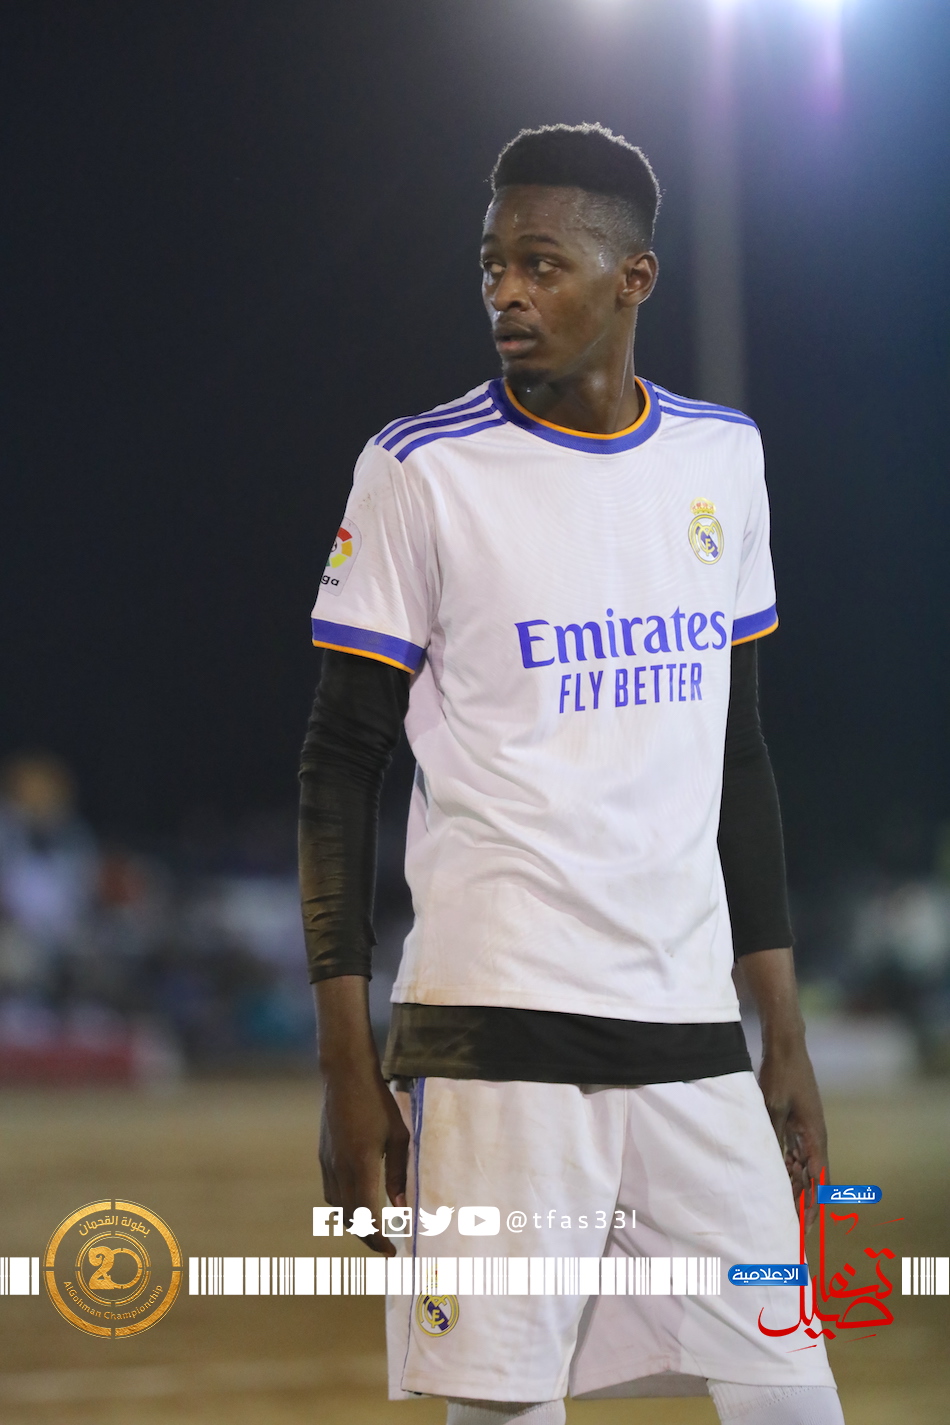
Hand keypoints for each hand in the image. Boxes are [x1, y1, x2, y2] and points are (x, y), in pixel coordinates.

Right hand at [319, 1064, 408, 1255]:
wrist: (345, 1076)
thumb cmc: (378, 1102)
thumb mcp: (399, 1137)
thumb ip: (399, 1173)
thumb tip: (402, 1207)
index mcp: (361, 1165)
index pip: (367, 1215)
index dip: (378, 1238)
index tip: (392, 1251)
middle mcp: (340, 1169)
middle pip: (350, 1217)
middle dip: (367, 1236)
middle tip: (385, 1245)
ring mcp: (327, 1163)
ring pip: (338, 1206)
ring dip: (354, 1221)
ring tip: (374, 1226)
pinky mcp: (323, 1156)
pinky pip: (331, 1191)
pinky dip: (345, 1204)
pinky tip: (358, 1201)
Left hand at [758, 1040, 827, 1228]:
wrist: (786, 1048)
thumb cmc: (781, 1076)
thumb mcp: (773, 1109)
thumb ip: (773, 1137)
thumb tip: (767, 1167)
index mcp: (815, 1138)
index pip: (818, 1182)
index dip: (813, 1207)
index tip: (805, 1229)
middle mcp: (815, 1138)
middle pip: (812, 1180)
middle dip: (803, 1203)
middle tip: (790, 1228)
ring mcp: (807, 1130)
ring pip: (802, 1168)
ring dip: (793, 1187)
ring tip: (780, 1210)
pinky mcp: (798, 1123)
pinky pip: (795, 1152)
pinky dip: (787, 1167)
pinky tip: (774, 1179)